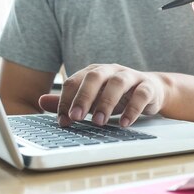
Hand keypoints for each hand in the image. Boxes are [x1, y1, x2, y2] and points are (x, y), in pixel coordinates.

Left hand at [38, 64, 167, 126]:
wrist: (152, 90)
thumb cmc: (118, 95)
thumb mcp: (92, 99)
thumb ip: (69, 100)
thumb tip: (42, 101)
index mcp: (94, 72)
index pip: (75, 81)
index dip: (66, 100)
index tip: (63, 120)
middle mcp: (111, 70)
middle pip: (94, 77)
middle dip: (83, 97)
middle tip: (76, 117)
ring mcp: (131, 76)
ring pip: (117, 84)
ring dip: (107, 103)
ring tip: (99, 123)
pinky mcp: (148, 87)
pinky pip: (141, 95)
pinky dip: (133, 109)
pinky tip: (124, 123)